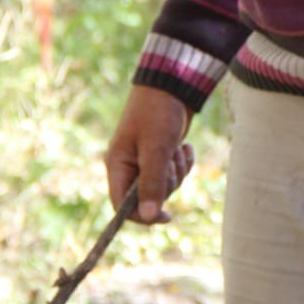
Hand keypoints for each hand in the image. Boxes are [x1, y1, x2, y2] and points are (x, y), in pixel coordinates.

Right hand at [105, 85, 193, 224]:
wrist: (173, 86)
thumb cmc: (158, 114)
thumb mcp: (156, 149)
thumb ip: (151, 183)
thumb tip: (148, 217)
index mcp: (117, 165)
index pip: (121, 205)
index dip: (141, 216)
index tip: (166, 217)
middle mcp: (129, 166)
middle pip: (149, 197)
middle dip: (167, 182)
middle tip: (170, 160)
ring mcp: (146, 161)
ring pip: (166, 186)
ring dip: (177, 171)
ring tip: (177, 148)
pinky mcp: (162, 155)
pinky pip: (176, 173)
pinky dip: (184, 163)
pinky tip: (185, 146)